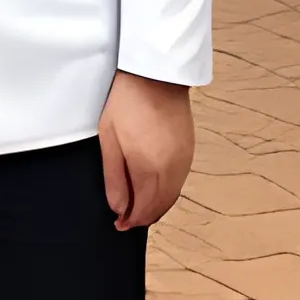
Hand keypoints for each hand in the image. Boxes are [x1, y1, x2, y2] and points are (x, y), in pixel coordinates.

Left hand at [99, 71, 194, 230]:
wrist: (155, 75)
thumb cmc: (127, 102)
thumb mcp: (109, 139)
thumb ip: (114, 177)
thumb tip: (118, 207)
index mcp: (149, 166)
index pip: (143, 207)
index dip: (131, 219)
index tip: (119, 223)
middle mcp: (171, 168)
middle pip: (160, 205)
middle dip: (143, 216)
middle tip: (127, 219)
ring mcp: (184, 159)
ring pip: (172, 196)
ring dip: (156, 206)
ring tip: (138, 206)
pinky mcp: (189, 150)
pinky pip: (179, 182)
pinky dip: (167, 192)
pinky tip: (154, 189)